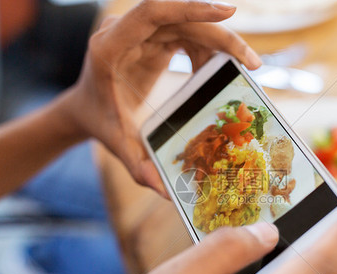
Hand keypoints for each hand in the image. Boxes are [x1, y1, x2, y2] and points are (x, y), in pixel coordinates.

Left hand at [61, 0, 260, 195]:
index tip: (228, 12)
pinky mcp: (152, 36)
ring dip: (217, 45)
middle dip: (220, 36)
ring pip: (188, 24)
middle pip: (180, 18)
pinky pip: (186, 33)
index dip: (190, 8)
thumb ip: (137, 165)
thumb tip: (166, 192)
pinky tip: (214, 72)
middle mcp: (125, 31)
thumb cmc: (99, 122)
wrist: (85, 108)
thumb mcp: (117, 143)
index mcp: (111, 46)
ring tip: (237, 71)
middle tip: (251, 62)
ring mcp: (139, 31)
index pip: (153, 12)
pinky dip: (206, 51)